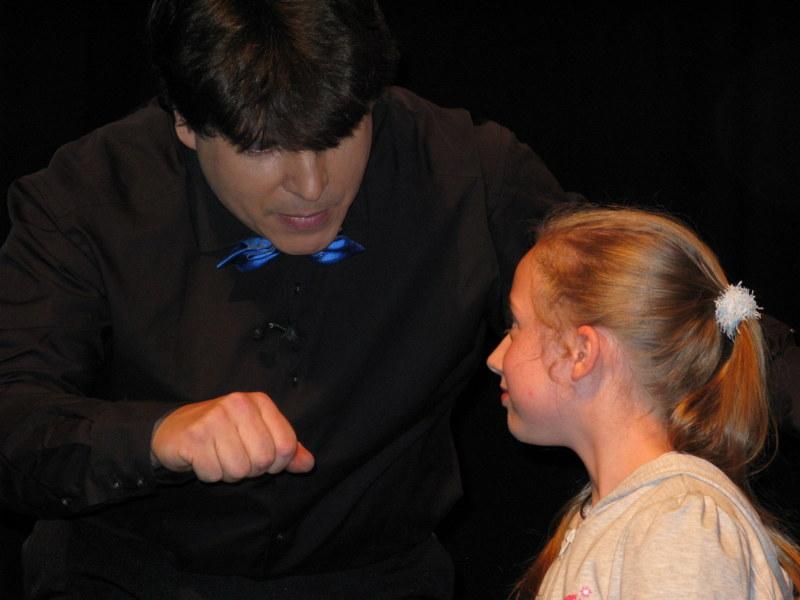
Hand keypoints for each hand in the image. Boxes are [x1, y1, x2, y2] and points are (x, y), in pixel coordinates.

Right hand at [150, 392, 314, 481]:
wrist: (175, 430)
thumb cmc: (223, 433)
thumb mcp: (258, 435)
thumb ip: (286, 450)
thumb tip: (308, 464)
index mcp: (260, 402)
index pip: (287, 445)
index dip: (278, 463)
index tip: (262, 459)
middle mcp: (238, 404)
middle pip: (264, 459)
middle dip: (251, 469)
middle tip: (236, 458)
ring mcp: (215, 418)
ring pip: (239, 469)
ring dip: (228, 473)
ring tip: (218, 457)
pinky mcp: (194, 436)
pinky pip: (214, 473)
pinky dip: (209, 474)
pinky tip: (203, 459)